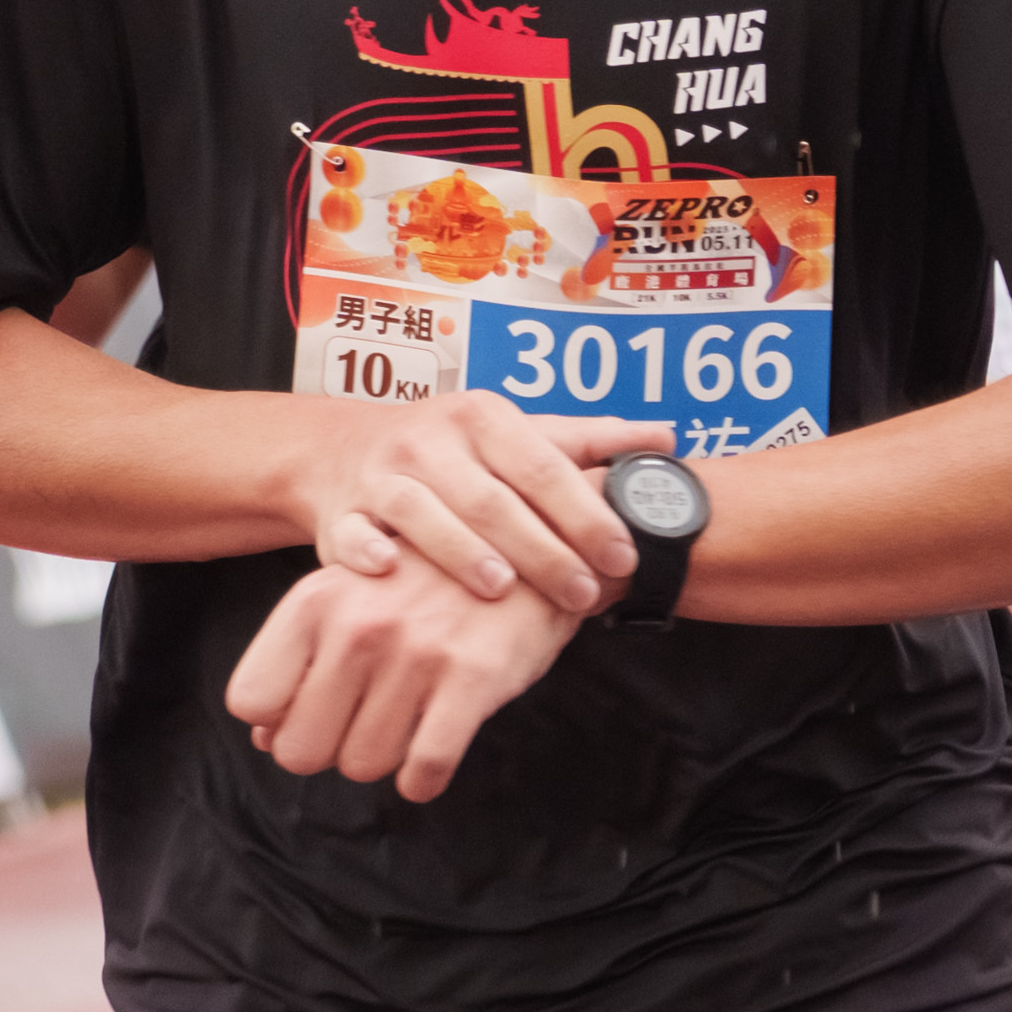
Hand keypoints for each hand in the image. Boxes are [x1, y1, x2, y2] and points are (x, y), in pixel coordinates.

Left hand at [225, 563, 582, 803]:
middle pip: (298, 750)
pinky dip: (423, 779)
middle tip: (358, 728)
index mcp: (315, 601)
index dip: (277, 718)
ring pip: (361, 765)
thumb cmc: (424, 581)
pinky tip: (429, 760)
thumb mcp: (351, 597)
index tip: (310, 711)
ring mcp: (416, 653)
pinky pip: (425, 768)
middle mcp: (358, 626)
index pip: (250, 700)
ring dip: (381, 760)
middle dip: (327, 752)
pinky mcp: (472, 679)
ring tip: (402, 723)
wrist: (524, 545)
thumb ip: (300, 661)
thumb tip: (263, 738)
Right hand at [283, 387, 638, 616]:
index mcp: (483, 417)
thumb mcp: (519, 434)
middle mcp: (431, 440)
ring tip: (500, 589)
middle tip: (581, 594)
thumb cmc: (453, 451)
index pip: (544, 466)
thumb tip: (669, 439)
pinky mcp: (341, 511)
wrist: (344, 449)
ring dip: (460, 550)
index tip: (622, 557)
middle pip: (491, 499)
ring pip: (422, 512)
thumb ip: (591, 441)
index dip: (585, 513)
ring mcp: (383, 475)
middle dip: (539, 550)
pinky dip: (366, 550)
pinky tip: (388, 570)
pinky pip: (351, 532)